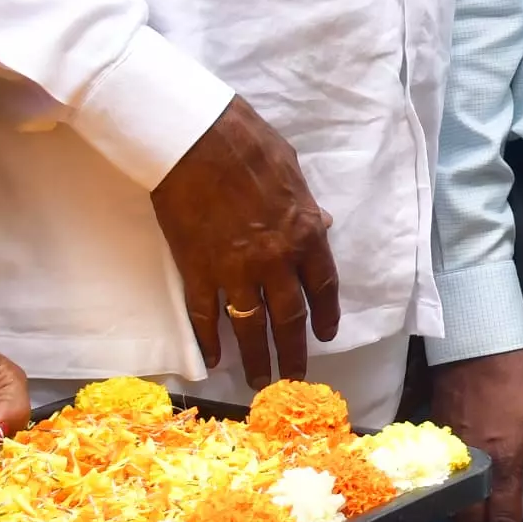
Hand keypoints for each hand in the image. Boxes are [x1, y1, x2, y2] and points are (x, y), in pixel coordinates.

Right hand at [150, 99, 342, 386]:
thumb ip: (307, 206)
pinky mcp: (198, 272)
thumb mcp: (293, 170)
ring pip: (251, 326)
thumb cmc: (247, 144)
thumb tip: (320, 223)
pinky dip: (210, 340)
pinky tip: (214, 359)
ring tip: (259, 381)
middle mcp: (276, 261)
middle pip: (290, 318)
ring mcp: (236, 271)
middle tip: (294, 377)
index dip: (326, 314)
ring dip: (257, 357)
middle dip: (294, 351)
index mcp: (305, 234)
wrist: (196, 141)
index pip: (323, 286)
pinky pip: (206, 315)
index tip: (326, 335)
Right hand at [428, 349, 522, 521]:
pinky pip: (441, 487)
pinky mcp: (435, 444)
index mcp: (503, 462)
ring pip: (452, 509)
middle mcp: (473, 466)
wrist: (476, 346)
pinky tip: (460, 515)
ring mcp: (450, 456)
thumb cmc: (520, 382)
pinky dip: (451, 508)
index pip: (505, 519)